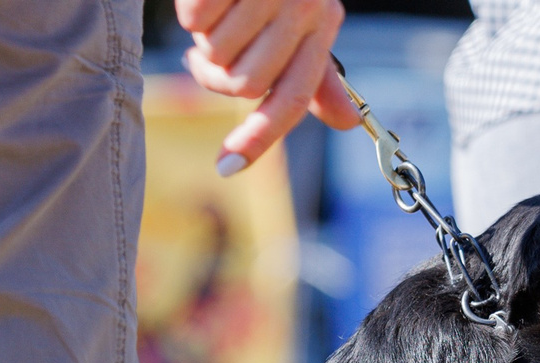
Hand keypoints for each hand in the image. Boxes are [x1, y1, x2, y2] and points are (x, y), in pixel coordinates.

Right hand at [177, 0, 361, 173]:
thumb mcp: (305, 21)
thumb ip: (316, 75)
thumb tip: (350, 124)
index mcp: (321, 24)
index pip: (290, 99)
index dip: (258, 139)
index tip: (225, 169)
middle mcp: (304, 6)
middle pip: (243, 84)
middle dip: (213, 78)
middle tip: (204, 54)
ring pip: (216, 53)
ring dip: (202, 39)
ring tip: (213, 13)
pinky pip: (195, 18)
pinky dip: (189, 10)